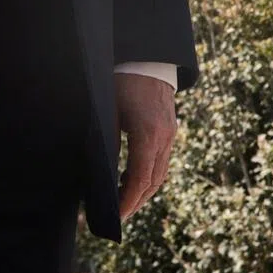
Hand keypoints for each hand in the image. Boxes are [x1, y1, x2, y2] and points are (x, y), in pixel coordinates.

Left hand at [114, 72, 176, 220]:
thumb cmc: (121, 79)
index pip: (140, 178)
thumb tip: (101, 171)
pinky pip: (161, 160)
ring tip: (123, 200)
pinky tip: (131, 176)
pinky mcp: (170, 129)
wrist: (147, 57)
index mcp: (148, 132)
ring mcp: (170, 134)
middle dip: (135, 201)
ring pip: (160, 173)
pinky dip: (148, 174)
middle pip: (153, 182)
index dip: (128, 200)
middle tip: (118, 215)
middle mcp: (164, 137)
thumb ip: (108, 139)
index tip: (116, 215)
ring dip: (143, 190)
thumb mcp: (108, 108)